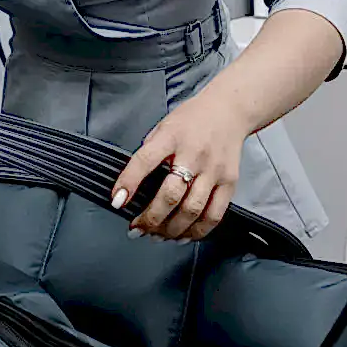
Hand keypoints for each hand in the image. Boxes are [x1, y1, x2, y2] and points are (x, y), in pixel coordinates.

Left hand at [109, 92, 251, 242]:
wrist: (229, 110)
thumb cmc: (191, 121)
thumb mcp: (163, 128)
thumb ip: (149, 155)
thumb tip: (131, 189)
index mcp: (171, 136)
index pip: (145, 160)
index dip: (128, 183)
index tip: (117, 201)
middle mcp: (194, 154)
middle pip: (171, 194)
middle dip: (150, 218)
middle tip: (137, 229)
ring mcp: (214, 170)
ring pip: (192, 210)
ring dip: (171, 230)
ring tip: (157, 235)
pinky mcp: (229, 182)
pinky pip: (213, 214)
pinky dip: (196, 231)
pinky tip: (182, 236)